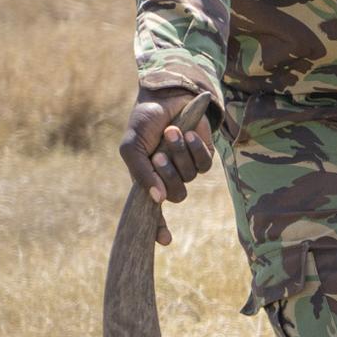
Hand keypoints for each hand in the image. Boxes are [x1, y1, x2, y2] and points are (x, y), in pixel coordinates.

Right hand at [120, 86, 215, 237]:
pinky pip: (204, 164)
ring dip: (179, 154)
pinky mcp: (202, 156)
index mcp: (146, 179)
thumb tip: (157, 200)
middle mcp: (166, 177)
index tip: (165, 240)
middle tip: (159, 153)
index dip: (158, 227)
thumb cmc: (144, 121)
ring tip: (170, 133)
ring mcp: (186, 167)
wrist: (166, 96)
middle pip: (175, 195)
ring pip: (189, 178)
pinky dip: (195, 148)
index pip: (152, 211)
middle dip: (168, 174)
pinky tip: (186, 132)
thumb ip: (141, 173)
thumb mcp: (132, 146)